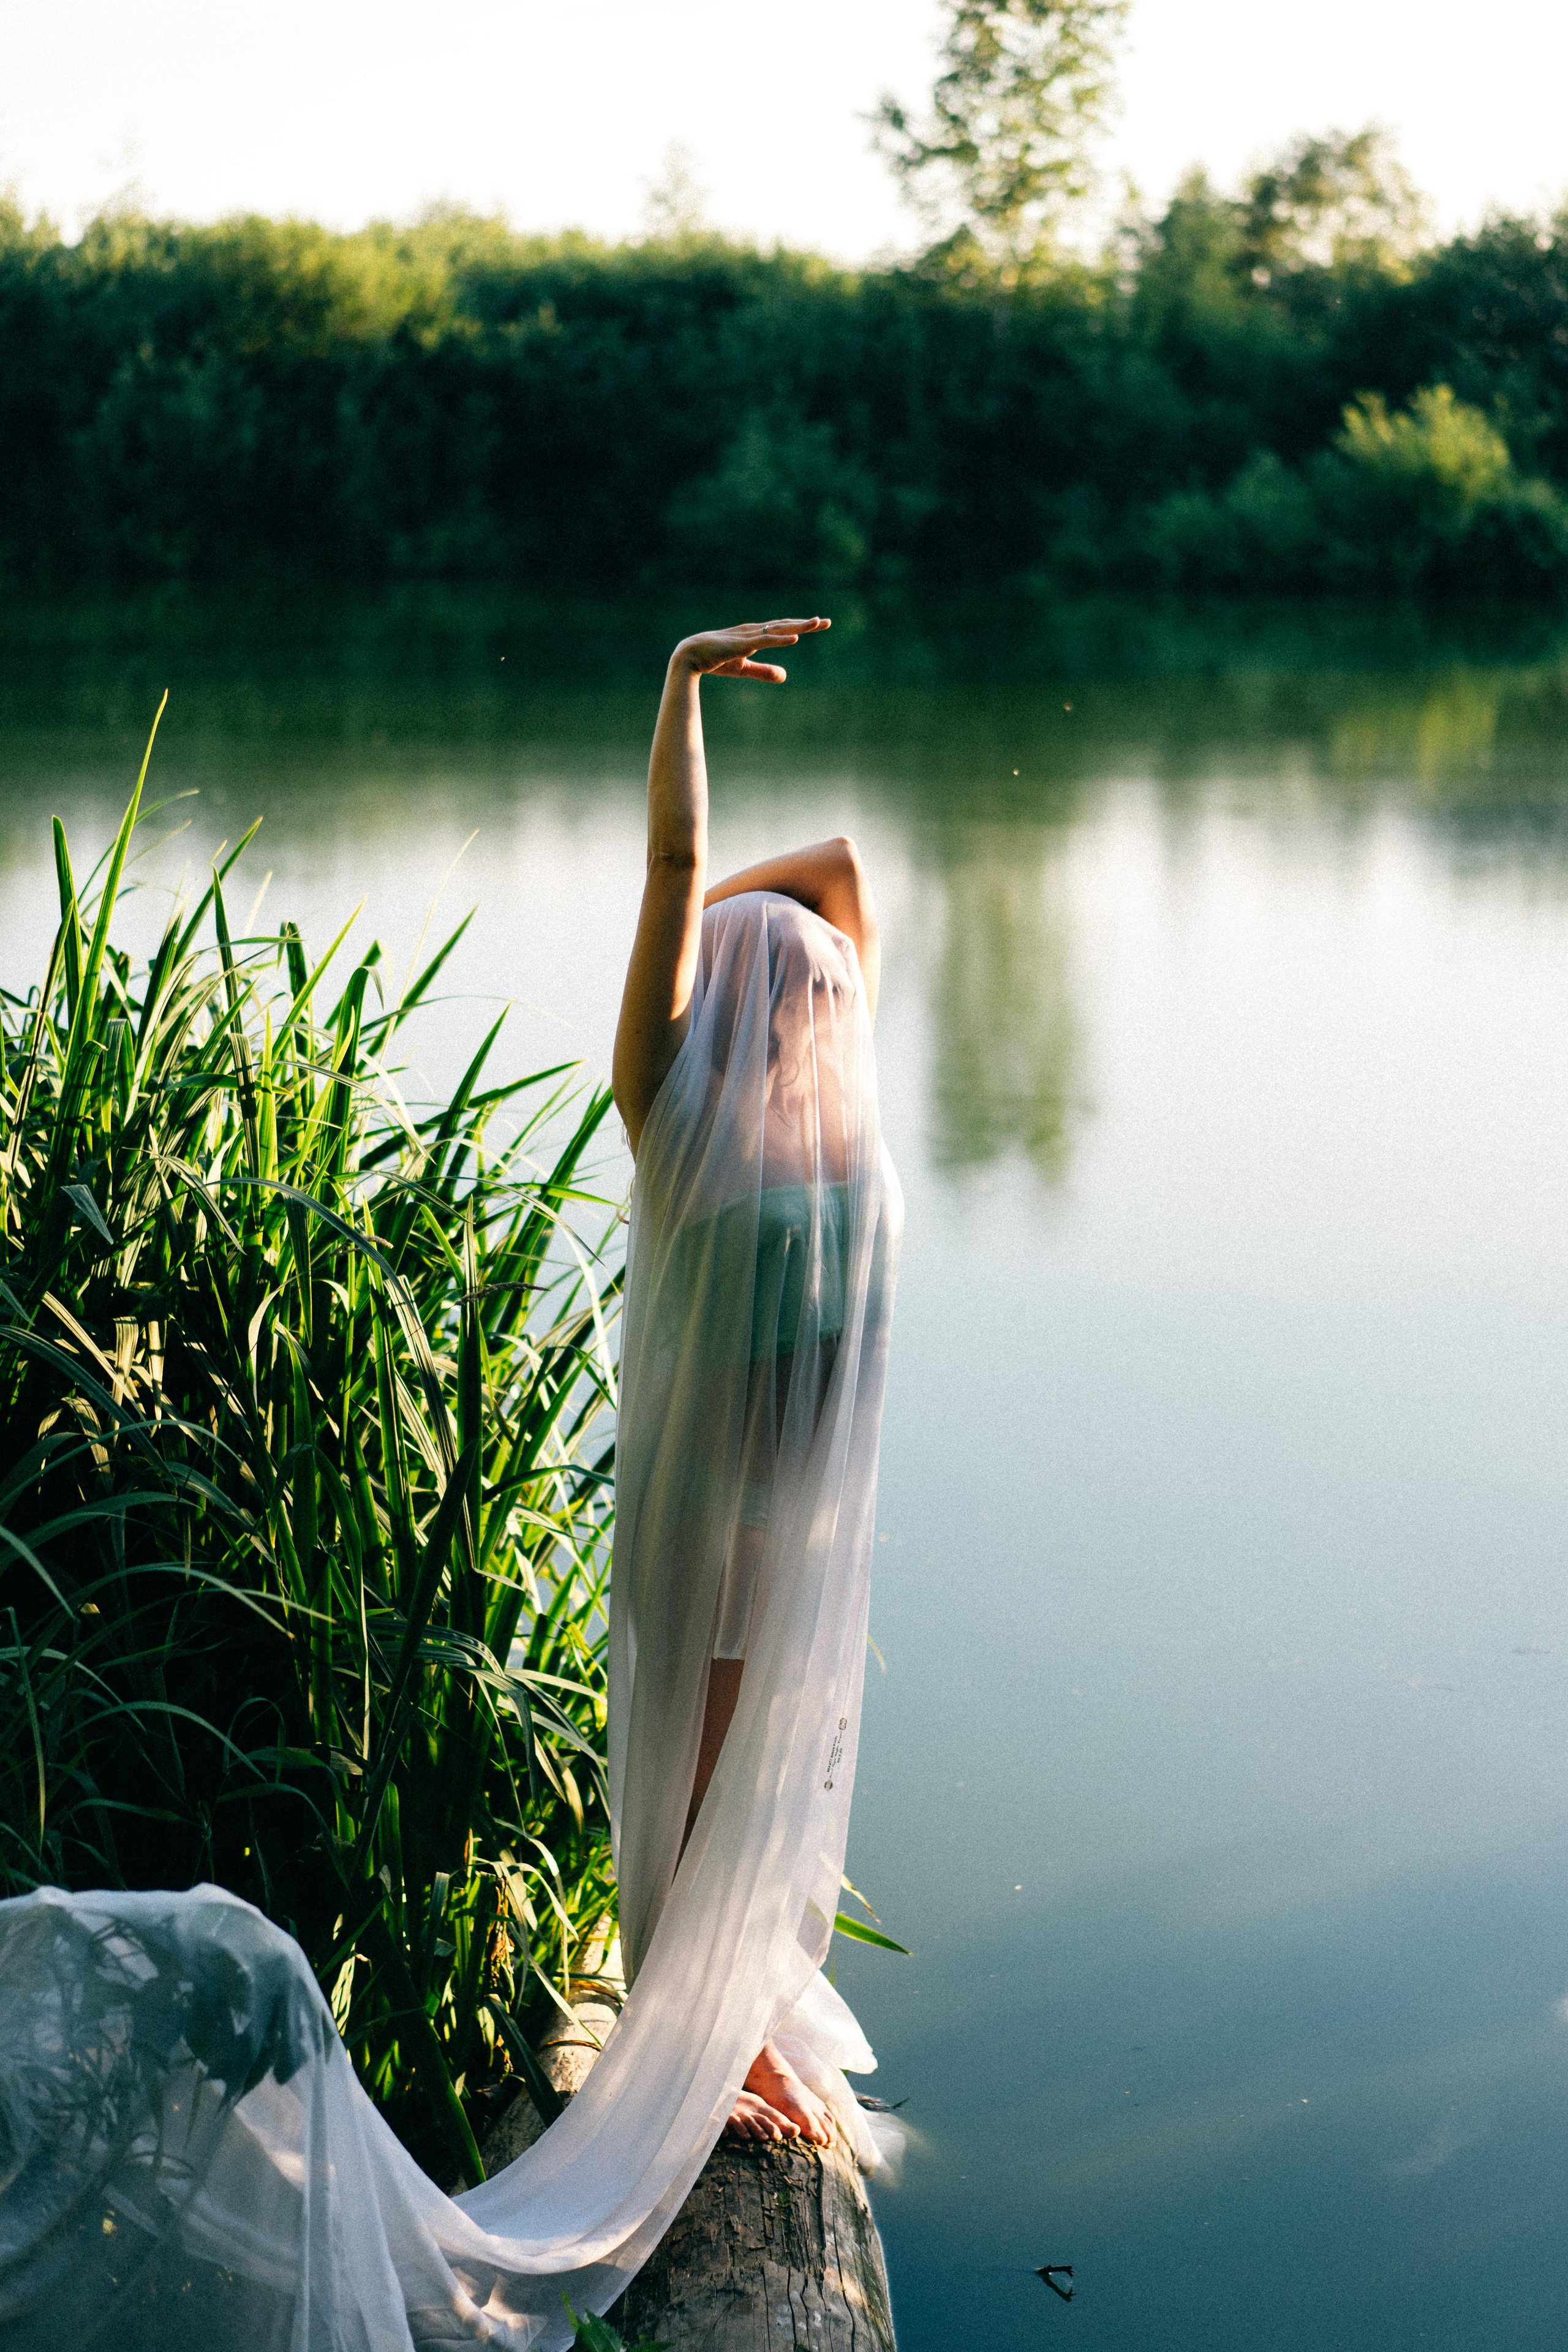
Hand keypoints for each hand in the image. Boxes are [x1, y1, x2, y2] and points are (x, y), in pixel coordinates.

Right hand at [671, 616, 829, 683]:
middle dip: (806, 624)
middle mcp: (754, 631)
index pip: (783, 629)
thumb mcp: (744, 669)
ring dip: (797, 627)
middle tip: (827, 621)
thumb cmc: (715, 660)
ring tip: (816, 623)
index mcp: (755, 635)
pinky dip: (780, 639)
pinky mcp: (741, 645)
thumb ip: (764, 672)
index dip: (801, 627)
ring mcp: (748, 636)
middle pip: (785, 625)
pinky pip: (765, 641)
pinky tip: (795, 638)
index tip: (820, 625)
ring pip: (778, 629)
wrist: (689, 656)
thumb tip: (785, 676)